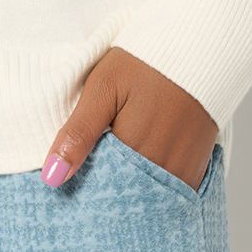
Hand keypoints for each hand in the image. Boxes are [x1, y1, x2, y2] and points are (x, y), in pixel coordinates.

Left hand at [41, 48, 218, 191]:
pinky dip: (152, 194)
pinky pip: (169, 198)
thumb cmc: (146, 62)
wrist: (199, 47)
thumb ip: (78, 133)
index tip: (71, 191)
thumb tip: (51, 177)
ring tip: (116, 181)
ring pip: (146, 204)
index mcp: (132, 153)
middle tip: (93, 187)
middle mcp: (160, 171)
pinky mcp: (195, 173)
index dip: (83, 194)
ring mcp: (181, 175)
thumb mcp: (103, 88)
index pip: (99, 194)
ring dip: (129, 198)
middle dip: (106, 200)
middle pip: (123, 203)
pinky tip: (140, 180)